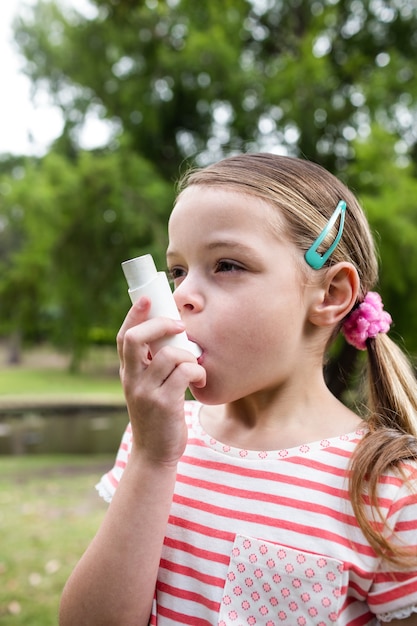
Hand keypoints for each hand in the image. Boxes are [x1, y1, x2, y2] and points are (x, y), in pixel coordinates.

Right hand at [117, 297, 205, 465]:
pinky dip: (197, 372)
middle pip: (136, 339)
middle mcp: (132, 380)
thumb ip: (152, 366)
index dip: (134, 315)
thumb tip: (174, 336)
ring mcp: (146, 392)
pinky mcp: (165, 404)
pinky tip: (200, 379)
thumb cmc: (157, 416)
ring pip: (169, 355)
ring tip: (195, 364)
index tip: (147, 298)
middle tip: (180, 326)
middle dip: (160, 324)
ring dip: (189, 354)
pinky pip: (184, 373)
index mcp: (128, 373)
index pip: (124, 337)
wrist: (154, 454)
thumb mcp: (147, 389)